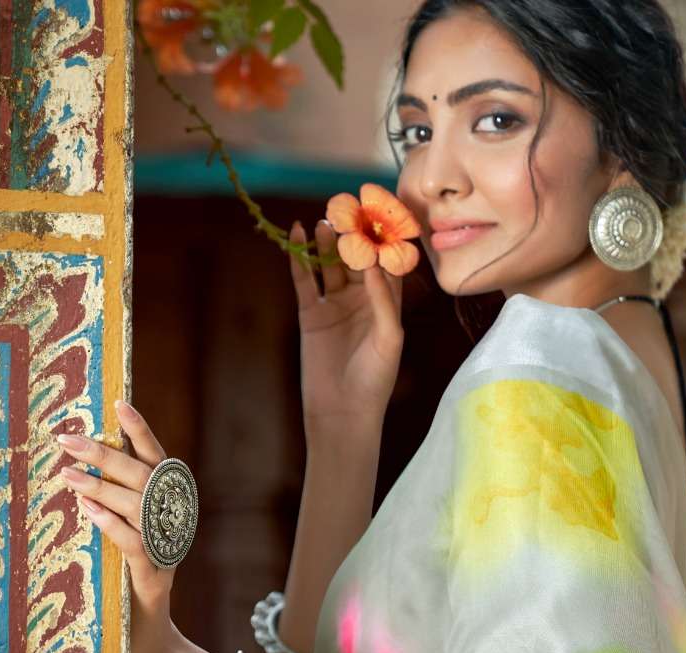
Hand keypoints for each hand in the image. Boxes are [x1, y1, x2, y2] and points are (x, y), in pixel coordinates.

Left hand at [58, 402, 174, 646]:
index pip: (158, 461)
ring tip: (67, 474)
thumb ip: (119, 502)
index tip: (118, 404)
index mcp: (171, 507)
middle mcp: (174, 523)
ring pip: (137, 508)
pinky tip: (88, 510)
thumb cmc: (129, 579)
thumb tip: (85, 460)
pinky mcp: (152, 578)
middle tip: (69, 439)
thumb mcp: (127, 534)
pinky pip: (133, 545)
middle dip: (106, 455)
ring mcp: (165, 550)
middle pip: (144, 479)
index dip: (141, 432)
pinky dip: (111, 525)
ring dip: (101, 487)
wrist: (146, 639)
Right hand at [289, 219, 404, 453]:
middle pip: (355, 258)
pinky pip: (304, 280)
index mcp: (386, 304)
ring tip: (324, 220)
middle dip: (352, 234)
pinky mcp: (310, 314)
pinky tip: (296, 234)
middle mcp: (361, 300)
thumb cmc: (375, 380)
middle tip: (347, 207)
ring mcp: (334, 305)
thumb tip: (374, 263)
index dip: (383, 239)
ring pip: (329, 265)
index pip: (386, 263)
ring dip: (326, 243)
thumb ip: (383, 300)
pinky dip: (299, 258)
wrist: (343, 412)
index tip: (380, 211)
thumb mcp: (389, 339)